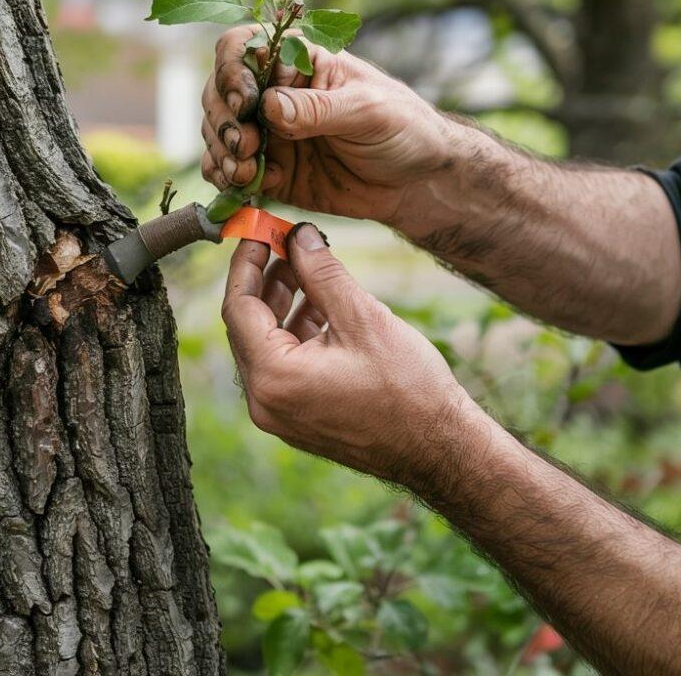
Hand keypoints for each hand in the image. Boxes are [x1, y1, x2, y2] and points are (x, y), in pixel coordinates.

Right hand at [201, 25, 447, 227]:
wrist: (417, 182)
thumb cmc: (404, 128)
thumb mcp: (368, 111)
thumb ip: (319, 109)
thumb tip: (269, 105)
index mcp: (298, 59)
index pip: (241, 49)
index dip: (232, 72)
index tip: (246, 103)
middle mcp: (274, 91)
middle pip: (218, 92)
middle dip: (223, 120)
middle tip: (247, 146)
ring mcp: (268, 132)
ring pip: (217, 132)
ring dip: (221, 151)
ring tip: (245, 171)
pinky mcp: (268, 169)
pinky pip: (228, 170)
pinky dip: (224, 177)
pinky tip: (242, 184)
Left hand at [221, 223, 467, 482]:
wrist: (442, 450)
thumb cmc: (408, 388)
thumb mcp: (362, 318)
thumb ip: (321, 273)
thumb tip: (298, 234)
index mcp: (273, 377)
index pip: (238, 307)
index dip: (247, 263)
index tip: (259, 231)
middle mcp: (265, 401)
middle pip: (248, 326)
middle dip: (265, 280)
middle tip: (285, 243)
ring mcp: (280, 414)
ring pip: (266, 344)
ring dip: (282, 303)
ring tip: (307, 267)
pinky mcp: (298, 418)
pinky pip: (283, 365)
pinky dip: (295, 332)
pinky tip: (321, 305)